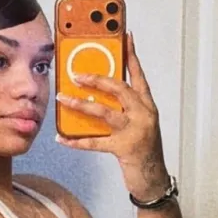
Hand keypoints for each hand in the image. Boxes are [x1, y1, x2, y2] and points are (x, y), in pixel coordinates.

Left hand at [55, 32, 169, 200]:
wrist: (154, 180)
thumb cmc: (144, 152)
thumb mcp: (139, 126)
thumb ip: (125, 111)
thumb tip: (96, 99)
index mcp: (147, 106)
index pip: (139, 76)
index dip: (131, 55)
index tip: (125, 37)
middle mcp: (144, 115)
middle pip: (119, 89)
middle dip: (97, 79)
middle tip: (77, 74)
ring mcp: (135, 131)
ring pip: (105, 112)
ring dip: (81, 105)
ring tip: (64, 99)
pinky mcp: (124, 149)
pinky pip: (95, 142)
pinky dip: (76, 141)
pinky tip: (62, 138)